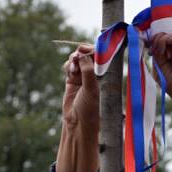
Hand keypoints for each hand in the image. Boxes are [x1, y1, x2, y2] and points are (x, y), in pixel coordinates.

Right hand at [56, 45, 98, 171]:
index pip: (100, 57)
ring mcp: (82, 77)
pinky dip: (68, 66)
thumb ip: (88, 71)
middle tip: (78, 54)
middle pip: (87, 55)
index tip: (86, 48)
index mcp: (103, 76)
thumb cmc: (90, 109)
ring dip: (74, 60)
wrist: (77, 123)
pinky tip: (70, 72)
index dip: (93, 50)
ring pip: (77, 60)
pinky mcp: (72, 80)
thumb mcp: (91, 89)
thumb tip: (84, 54)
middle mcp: (93, 75)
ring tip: (73, 67)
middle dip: (81, 53)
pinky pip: (69, 67)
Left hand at [151, 32, 171, 113]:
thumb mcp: (160, 68)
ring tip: (159, 53)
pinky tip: (163, 51)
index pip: (163, 40)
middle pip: (166, 34)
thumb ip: (157, 54)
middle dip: (156, 39)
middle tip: (150, 49)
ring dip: (160, 41)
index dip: (154, 40)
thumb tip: (154, 40)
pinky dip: (165, 41)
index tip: (146, 44)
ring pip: (170, 34)